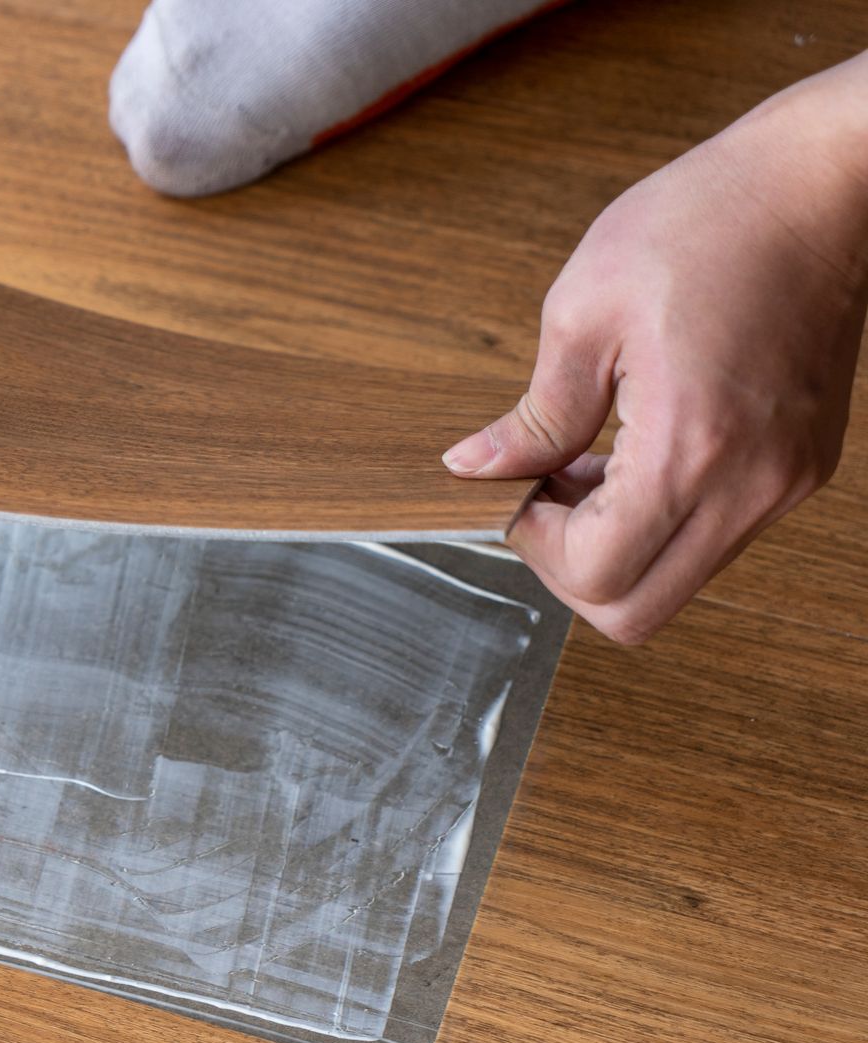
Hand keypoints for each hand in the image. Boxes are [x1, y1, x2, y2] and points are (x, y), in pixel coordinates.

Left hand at [442, 54, 867, 642]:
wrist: (820, 182)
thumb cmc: (706, 224)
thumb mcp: (584, 313)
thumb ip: (532, 415)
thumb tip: (473, 469)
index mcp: (691, 450)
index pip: (597, 577)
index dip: (535, 547)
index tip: (515, 489)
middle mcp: (751, 485)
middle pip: (639, 609)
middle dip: (572, 567)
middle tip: (542, 494)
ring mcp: (785, 482)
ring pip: (677, 577)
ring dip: (615, 542)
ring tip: (586, 460)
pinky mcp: (799, 468)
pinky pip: (714, 533)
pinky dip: (661, 516)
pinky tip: (633, 449)